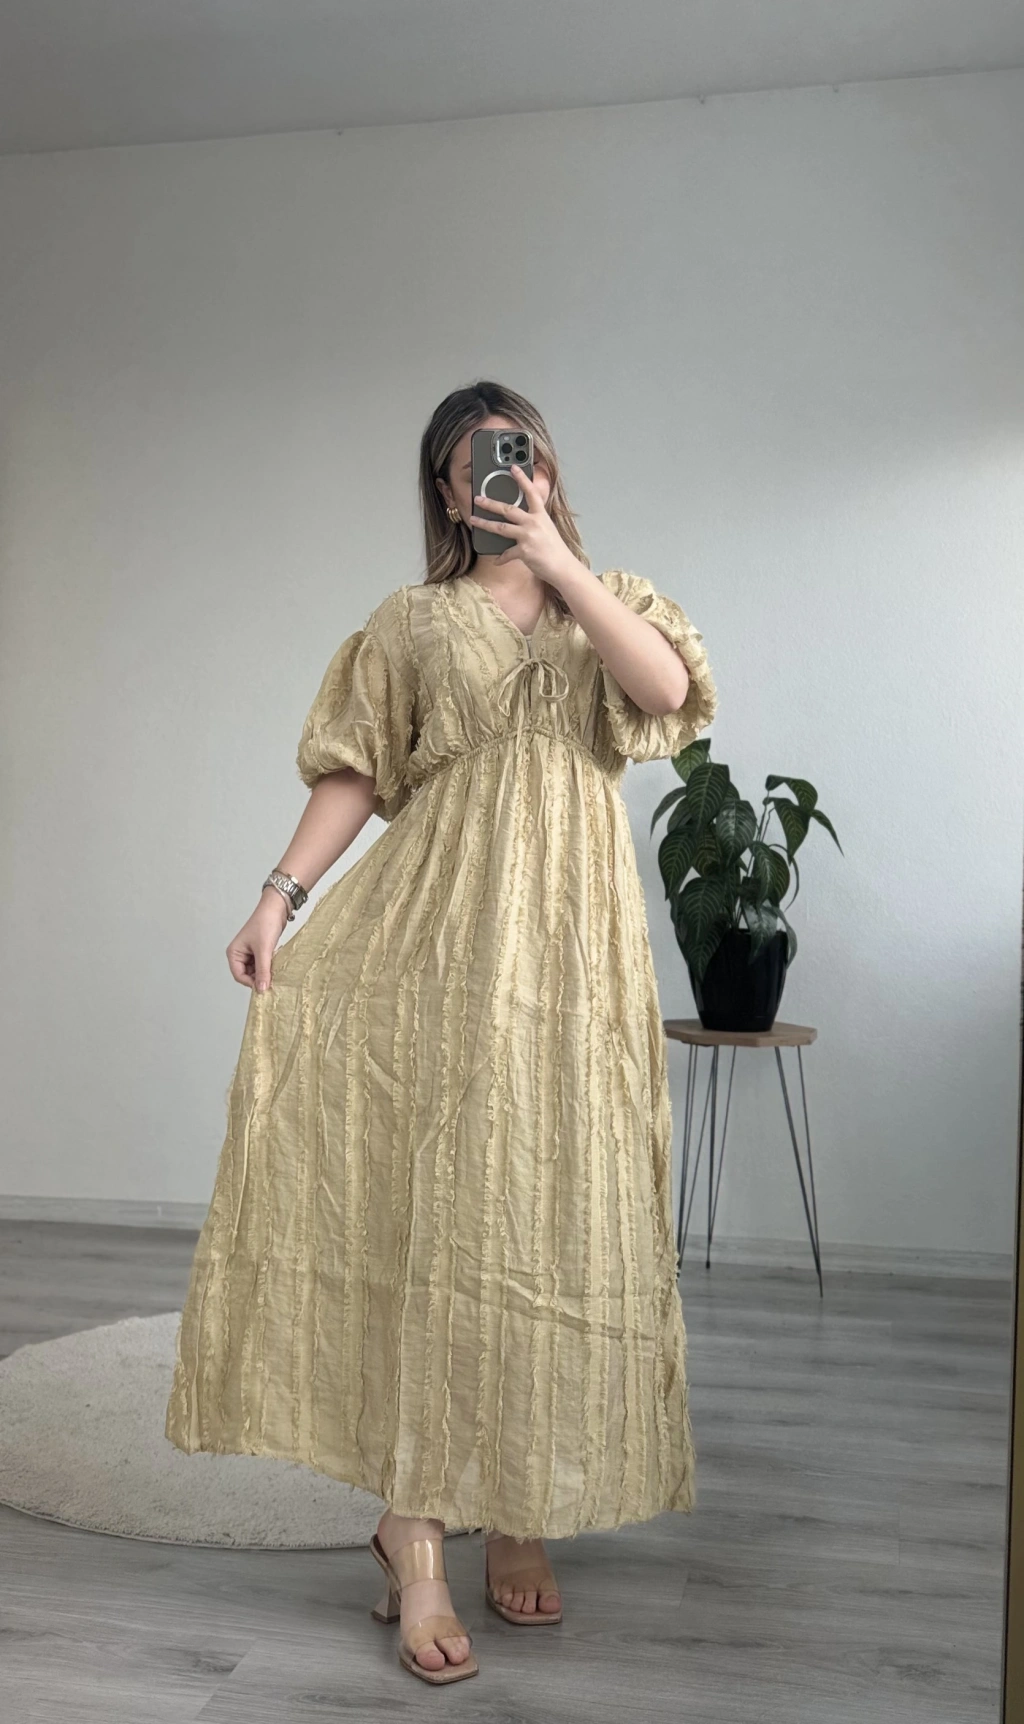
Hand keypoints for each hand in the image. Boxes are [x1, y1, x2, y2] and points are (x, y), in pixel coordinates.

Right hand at [226, 888, 289, 991]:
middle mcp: (239, 954)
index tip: (265, 987)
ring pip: (256, 971)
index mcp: (234, 953)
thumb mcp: (264, 950)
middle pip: (247, 975)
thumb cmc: (266, 923)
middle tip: (272, 980)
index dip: (251, 983)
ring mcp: (249, 953)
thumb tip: (262, 989)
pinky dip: (269, 967)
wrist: (277, 908)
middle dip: (259, 977)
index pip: (239, 976)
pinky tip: (276, 965)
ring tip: (275, 971)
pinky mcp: (259, 951)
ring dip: (265, 972)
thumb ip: (263, 970)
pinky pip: (262, 964)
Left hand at [468, 464, 579, 588]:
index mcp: (540, 515)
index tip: (513, 468)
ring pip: (500, 527)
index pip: (531, 492)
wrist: (563, 567)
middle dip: (490, 503)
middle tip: (477, 499)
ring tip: (473, 520)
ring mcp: (528, 536)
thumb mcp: (547, 528)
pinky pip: (506, 553)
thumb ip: (534, 521)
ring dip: (484, 524)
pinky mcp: (524, 551)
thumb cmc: (555, 549)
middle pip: (508, 509)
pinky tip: (496, 561)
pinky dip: (501, 558)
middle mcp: (533, 523)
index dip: (522, 479)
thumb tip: (518, 519)